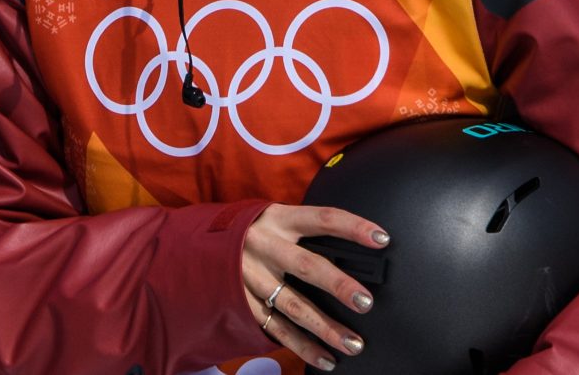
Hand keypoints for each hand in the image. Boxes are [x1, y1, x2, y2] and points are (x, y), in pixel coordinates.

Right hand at [243, 203, 388, 371]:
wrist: (197, 242)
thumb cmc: (253, 230)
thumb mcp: (274, 218)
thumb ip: (304, 231)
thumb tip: (353, 253)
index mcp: (279, 219)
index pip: (322, 218)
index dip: (353, 226)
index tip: (381, 238)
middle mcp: (264, 246)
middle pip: (307, 266)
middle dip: (338, 284)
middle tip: (365, 301)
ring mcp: (252, 276)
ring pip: (293, 305)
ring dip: (325, 327)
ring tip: (353, 344)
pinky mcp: (243, 302)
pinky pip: (277, 328)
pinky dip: (303, 346)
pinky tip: (326, 359)